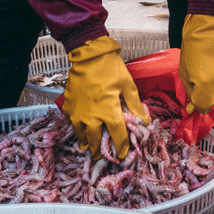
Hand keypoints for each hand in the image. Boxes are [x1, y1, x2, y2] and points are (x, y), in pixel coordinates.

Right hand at [59, 35, 146, 156]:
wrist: (89, 55)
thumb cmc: (111, 69)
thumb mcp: (128, 86)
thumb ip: (135, 105)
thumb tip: (144, 120)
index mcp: (109, 112)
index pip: (117, 136)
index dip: (121, 147)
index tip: (122, 155)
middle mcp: (92, 117)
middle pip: (95, 141)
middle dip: (99, 151)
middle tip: (101, 157)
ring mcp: (78, 113)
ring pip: (81, 135)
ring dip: (86, 143)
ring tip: (88, 148)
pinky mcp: (69, 106)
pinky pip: (72, 123)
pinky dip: (77, 129)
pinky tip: (80, 130)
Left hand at [178, 13, 213, 113]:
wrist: (207, 34)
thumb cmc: (193, 53)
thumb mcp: (185, 75)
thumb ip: (190, 94)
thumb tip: (192, 110)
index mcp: (204, 90)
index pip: (203, 108)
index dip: (199, 101)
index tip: (198, 93)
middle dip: (209, 94)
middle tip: (205, 78)